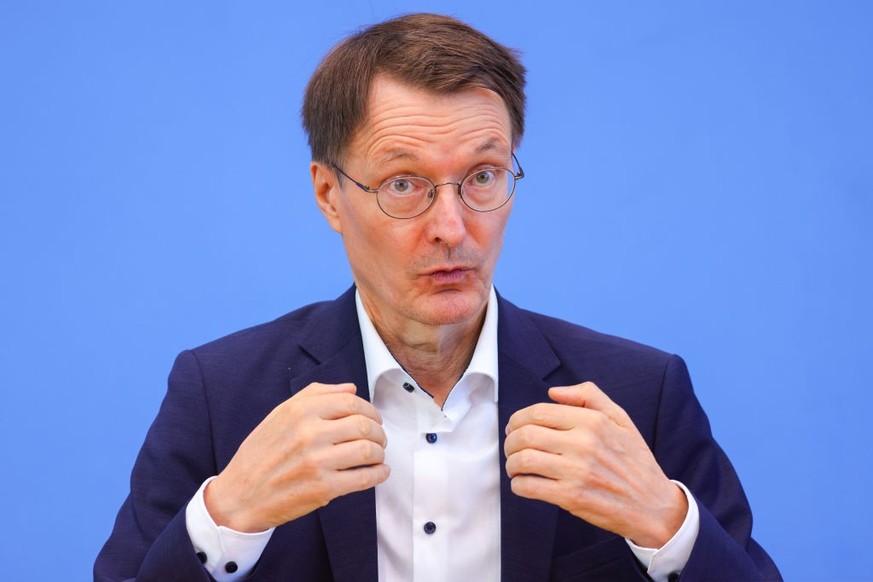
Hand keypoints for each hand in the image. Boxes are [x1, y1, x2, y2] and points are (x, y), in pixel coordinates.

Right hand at [204, 382, 388, 531]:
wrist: (240, 495)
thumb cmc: (261, 453)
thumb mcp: (280, 414)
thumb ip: (316, 395)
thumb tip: (351, 388)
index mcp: (300, 411)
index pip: (351, 402)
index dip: (370, 411)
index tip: (374, 419)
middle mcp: (309, 433)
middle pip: (363, 425)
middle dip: (378, 432)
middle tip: (379, 439)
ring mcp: (317, 461)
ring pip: (368, 450)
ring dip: (380, 453)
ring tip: (378, 455)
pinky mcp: (323, 488)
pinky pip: (363, 478)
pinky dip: (378, 474)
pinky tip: (379, 472)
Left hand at [504, 382, 685, 547]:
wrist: (654, 506)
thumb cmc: (635, 462)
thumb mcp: (621, 420)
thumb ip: (590, 397)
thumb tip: (553, 392)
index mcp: (593, 421)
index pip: (539, 412)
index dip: (518, 419)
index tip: (514, 427)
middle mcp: (584, 444)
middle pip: (526, 434)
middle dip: (510, 441)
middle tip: (511, 448)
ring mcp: (577, 472)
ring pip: (523, 460)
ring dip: (511, 463)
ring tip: (515, 467)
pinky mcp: (571, 498)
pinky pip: (529, 487)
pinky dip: (518, 486)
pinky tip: (523, 484)